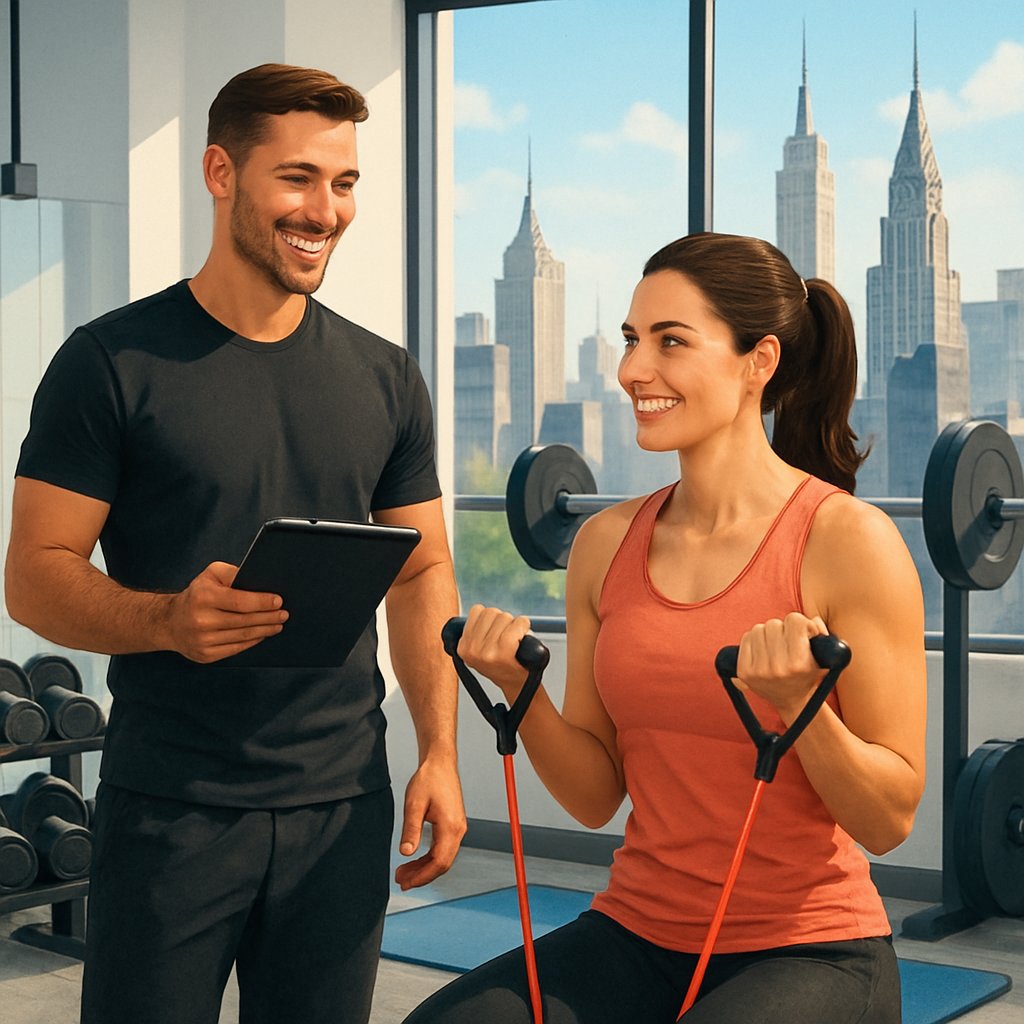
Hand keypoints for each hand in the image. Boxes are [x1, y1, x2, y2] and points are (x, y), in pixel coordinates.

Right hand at [164, 561, 287, 662]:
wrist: (169, 622)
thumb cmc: (197, 594)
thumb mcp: (211, 575)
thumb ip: (233, 573)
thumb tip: (257, 579)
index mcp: (203, 597)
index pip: (240, 601)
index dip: (262, 602)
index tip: (278, 601)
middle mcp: (201, 620)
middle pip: (245, 621)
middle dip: (269, 617)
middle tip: (284, 614)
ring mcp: (202, 640)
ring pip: (243, 636)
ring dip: (265, 630)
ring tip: (278, 624)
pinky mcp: (205, 655)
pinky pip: (236, 649)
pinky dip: (252, 642)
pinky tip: (262, 635)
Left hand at [393, 756, 466, 889]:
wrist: (440, 763)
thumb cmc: (429, 779)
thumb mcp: (414, 804)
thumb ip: (411, 830)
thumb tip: (405, 852)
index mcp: (451, 826)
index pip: (439, 862)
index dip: (422, 876)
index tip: (406, 882)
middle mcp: (458, 830)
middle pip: (443, 864)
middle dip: (422, 876)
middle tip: (401, 881)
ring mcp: (457, 828)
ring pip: (443, 858)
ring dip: (424, 868)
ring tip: (404, 872)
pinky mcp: (453, 825)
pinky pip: (443, 849)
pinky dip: (429, 858)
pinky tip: (415, 859)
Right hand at [457, 604, 531, 700]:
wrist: (517, 686)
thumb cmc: (503, 665)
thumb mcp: (480, 651)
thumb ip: (476, 631)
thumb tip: (479, 611)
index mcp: (463, 647)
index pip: (477, 611)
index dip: (490, 618)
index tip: (494, 632)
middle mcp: (472, 650)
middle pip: (491, 612)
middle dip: (503, 620)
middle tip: (507, 637)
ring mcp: (487, 652)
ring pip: (504, 616)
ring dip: (514, 624)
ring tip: (514, 640)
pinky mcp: (504, 652)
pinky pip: (517, 624)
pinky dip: (524, 625)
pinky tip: (523, 637)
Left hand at [735, 612, 828, 717]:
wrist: (791, 700)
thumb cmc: (809, 675)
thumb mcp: (825, 658)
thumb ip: (823, 636)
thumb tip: (813, 621)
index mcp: (799, 663)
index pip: (794, 620)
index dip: (802, 623)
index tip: (804, 633)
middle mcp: (778, 667)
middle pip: (773, 624)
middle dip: (783, 629)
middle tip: (788, 641)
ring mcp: (758, 670)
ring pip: (758, 629)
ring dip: (768, 634)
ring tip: (776, 647)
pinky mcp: (744, 671)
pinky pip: (746, 638)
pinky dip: (754, 640)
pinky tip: (764, 650)